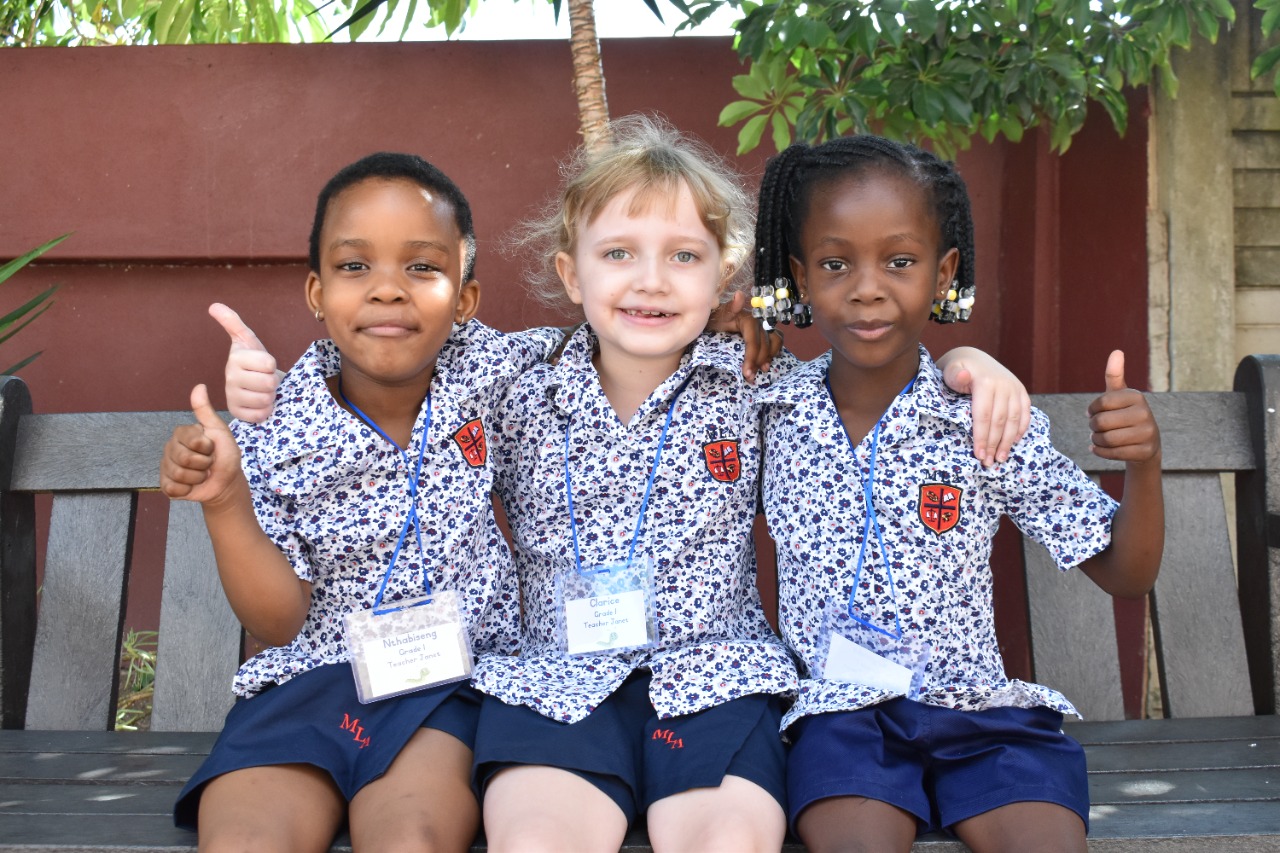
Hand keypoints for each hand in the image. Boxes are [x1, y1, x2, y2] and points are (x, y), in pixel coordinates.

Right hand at [159, 384, 242, 504]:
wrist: (226, 482)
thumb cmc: (224, 454)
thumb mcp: (219, 431)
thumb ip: (205, 411)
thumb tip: (199, 386)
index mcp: (181, 434)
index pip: (192, 441)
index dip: (207, 448)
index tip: (211, 448)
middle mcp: (170, 448)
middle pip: (183, 459)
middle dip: (203, 464)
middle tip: (208, 463)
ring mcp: (166, 466)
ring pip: (179, 474)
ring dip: (197, 477)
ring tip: (202, 473)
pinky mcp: (166, 485)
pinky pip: (172, 488)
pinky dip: (187, 489)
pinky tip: (192, 485)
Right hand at [210, 302, 277, 423]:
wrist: (256, 382)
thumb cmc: (255, 360)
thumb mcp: (248, 340)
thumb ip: (233, 322)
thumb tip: (213, 305)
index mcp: (235, 358)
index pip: (268, 363)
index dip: (272, 365)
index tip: (265, 364)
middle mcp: (230, 377)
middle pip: (269, 383)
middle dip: (273, 381)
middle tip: (266, 378)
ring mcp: (232, 396)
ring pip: (265, 399)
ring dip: (270, 396)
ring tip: (263, 390)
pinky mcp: (237, 413)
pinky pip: (260, 415)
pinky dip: (265, 410)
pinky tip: (259, 403)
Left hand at [708, 291, 782, 380]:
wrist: (713, 321)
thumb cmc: (715, 319)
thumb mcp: (718, 314)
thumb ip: (730, 307)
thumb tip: (739, 295)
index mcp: (748, 318)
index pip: (754, 339)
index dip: (752, 356)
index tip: (746, 372)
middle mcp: (758, 322)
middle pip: (764, 344)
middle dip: (758, 362)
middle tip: (749, 377)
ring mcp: (763, 327)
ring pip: (774, 341)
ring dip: (769, 357)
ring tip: (761, 371)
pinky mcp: (764, 332)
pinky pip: (776, 341)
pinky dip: (774, 352)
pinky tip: (767, 363)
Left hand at [939, 347, 1030, 466]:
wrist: (974, 359)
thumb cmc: (958, 370)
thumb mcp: (951, 370)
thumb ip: (955, 375)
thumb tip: (964, 376)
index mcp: (986, 382)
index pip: (984, 416)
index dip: (982, 437)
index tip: (978, 455)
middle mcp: (1004, 385)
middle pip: (1000, 421)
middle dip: (994, 444)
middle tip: (988, 462)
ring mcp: (1015, 388)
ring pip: (1014, 420)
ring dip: (1008, 442)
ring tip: (1001, 458)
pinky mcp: (1021, 391)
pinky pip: (1025, 413)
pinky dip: (1021, 429)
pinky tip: (1013, 443)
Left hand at [1088, 350, 1160, 463]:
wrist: (1146, 444)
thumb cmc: (1126, 415)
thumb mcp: (1120, 395)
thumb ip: (1114, 375)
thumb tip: (1116, 351)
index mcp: (1136, 396)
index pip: (1101, 402)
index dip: (1092, 409)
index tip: (1094, 412)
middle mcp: (1145, 413)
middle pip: (1102, 422)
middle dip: (1093, 427)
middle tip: (1095, 428)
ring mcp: (1147, 433)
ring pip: (1106, 439)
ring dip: (1096, 440)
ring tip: (1097, 438)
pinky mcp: (1144, 451)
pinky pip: (1112, 453)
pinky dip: (1100, 452)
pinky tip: (1099, 449)